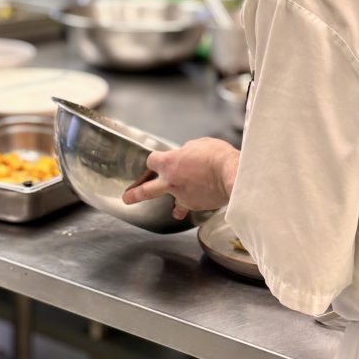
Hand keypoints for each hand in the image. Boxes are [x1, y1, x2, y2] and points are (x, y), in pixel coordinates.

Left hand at [121, 137, 238, 220]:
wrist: (230, 175)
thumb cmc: (216, 156)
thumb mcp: (199, 145)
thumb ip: (188, 152)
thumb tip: (187, 156)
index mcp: (169, 163)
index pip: (152, 161)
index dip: (154, 161)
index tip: (155, 162)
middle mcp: (171, 182)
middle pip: (146, 190)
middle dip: (135, 194)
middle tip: (127, 198)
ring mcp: (182, 196)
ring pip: (175, 204)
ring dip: (176, 208)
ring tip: (176, 213)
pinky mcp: (195, 206)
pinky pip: (193, 206)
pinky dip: (198, 204)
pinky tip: (203, 203)